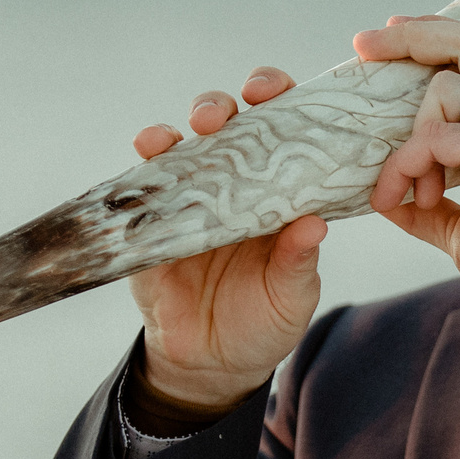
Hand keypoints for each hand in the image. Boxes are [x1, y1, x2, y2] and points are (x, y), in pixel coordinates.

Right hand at [126, 67, 326, 408]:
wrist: (211, 365)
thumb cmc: (263, 321)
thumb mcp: (291, 296)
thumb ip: (298, 261)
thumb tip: (314, 224)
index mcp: (277, 193)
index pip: (283, 134)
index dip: (284, 105)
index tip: (283, 94)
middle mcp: (233, 184)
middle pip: (229, 124)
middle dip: (226, 105)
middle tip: (229, 111)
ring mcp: (189, 196)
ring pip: (186, 141)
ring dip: (188, 123)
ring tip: (199, 125)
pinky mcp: (151, 220)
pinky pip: (145, 181)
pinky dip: (146, 158)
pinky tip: (150, 146)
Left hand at [354, 17, 459, 341]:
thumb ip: (433, 205)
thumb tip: (391, 200)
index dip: (439, 34)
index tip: (393, 34)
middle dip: (414, 34)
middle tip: (364, 45)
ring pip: (445, 88)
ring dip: (409, 138)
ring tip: (409, 191)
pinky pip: (436, 137)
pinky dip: (408, 164)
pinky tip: (413, 200)